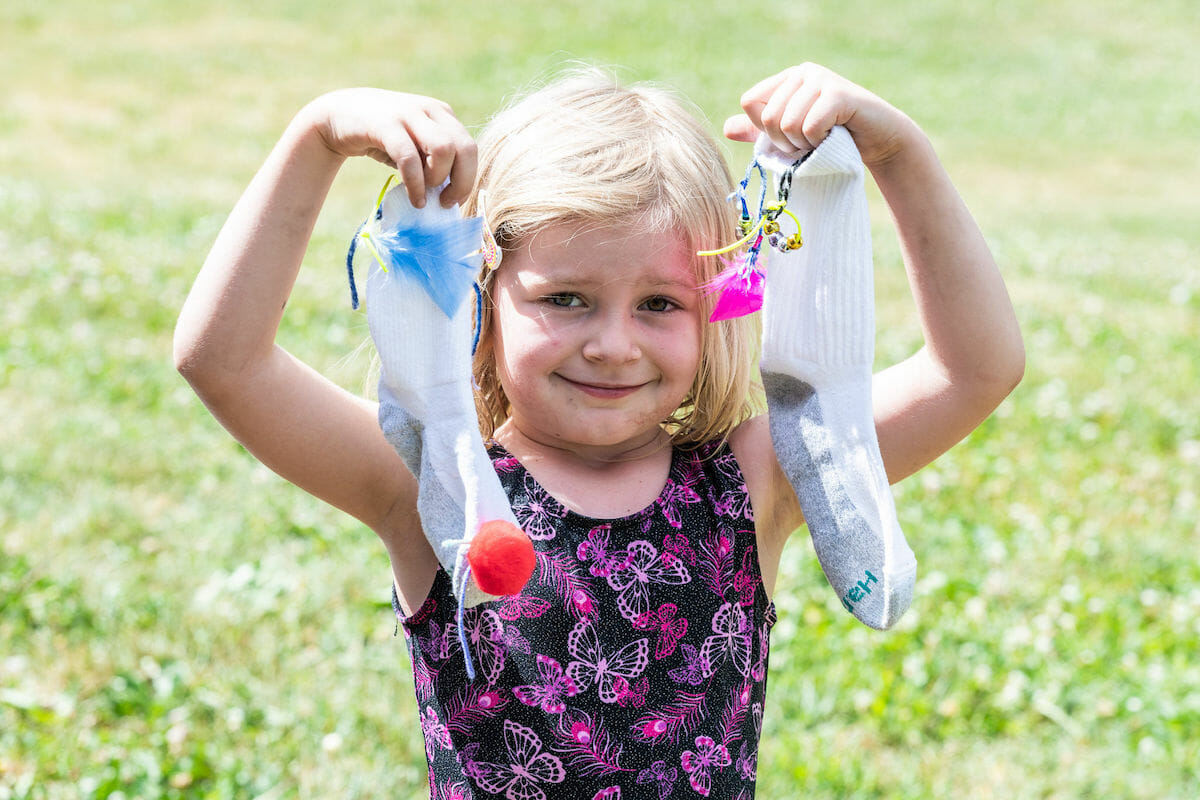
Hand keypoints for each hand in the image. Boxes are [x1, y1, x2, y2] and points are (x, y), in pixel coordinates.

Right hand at [305, 88, 476, 207]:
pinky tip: (414, 198)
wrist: (338, 115)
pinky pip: (410, 158)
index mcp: (443, 115)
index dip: (468, 179)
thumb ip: (434, 163)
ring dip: (437, 180)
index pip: (470, 148)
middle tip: (446, 202)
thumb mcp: (415, 147)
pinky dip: (416, 183)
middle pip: (464, 148)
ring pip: (443, 150)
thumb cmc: (383, 139)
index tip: (454, 200)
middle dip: (461, 182)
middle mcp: (431, 111)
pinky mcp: (387, 124)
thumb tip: (453, 195)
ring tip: (425, 197)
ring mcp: (409, 114)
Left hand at [724, 63, 916, 167]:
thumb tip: (726, 128)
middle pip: (767, 117)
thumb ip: (759, 131)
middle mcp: (802, 73)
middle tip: (806, 145)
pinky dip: (818, 142)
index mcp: (786, 79)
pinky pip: (810, 126)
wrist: (878, 140)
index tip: (787, 138)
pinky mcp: (839, 94)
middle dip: (784, 143)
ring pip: (787, 124)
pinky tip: (832, 137)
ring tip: (820, 142)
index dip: (762, 130)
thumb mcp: (791, 135)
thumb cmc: (832, 138)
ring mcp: (822, 80)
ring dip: (802, 145)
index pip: (750, 102)